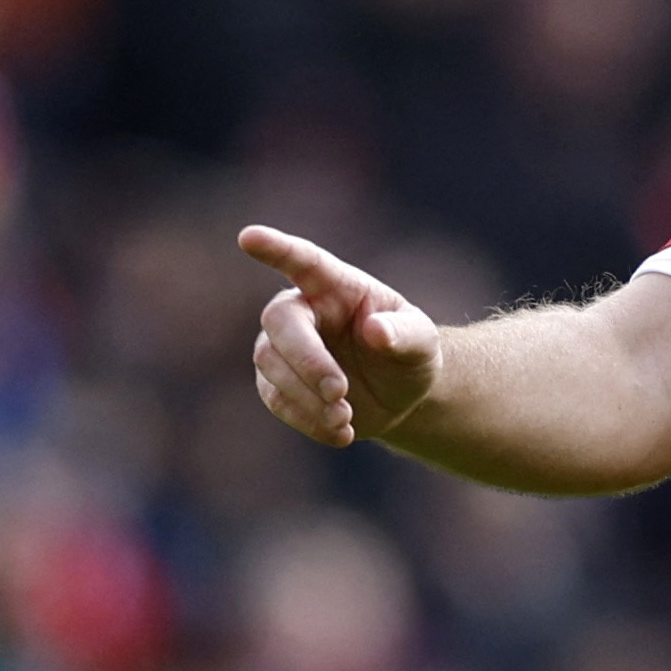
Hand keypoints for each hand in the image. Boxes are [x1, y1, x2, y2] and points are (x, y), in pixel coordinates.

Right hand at [240, 224, 442, 446]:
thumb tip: (376, 331)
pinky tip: (342, 433)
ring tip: (346, 418)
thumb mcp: (422, 342)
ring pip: (271, 366)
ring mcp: (283, 348)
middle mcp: (302, 311)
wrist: (399, 394)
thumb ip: (405, 334)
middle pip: (280, 324)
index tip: (249, 237)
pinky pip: (278, 400)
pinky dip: (308, 420)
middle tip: (338, 391)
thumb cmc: (408, 352)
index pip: (303, 261)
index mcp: (336, 285)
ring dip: (307, 396)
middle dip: (306, 359)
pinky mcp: (277, 384)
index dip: (276, 249)